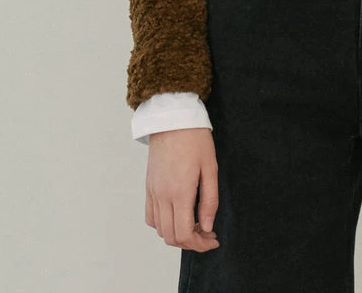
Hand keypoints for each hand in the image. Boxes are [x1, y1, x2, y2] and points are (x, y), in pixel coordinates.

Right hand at [145, 127, 219, 250]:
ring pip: (160, 230)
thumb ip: (209, 200)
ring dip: (177, 234)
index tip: (213, 239)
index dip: (199, 244)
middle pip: (171, 237)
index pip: (184, 234)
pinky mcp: (148, 187)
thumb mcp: (210, 168)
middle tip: (207, 234)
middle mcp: (162, 196)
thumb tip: (208, 226)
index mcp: (180, 192)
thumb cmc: (195, 139)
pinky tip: (177, 216)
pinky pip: (150, 217)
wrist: (172, 119)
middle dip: (191, 242)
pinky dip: (163, 225)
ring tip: (194, 224)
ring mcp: (153, 192)